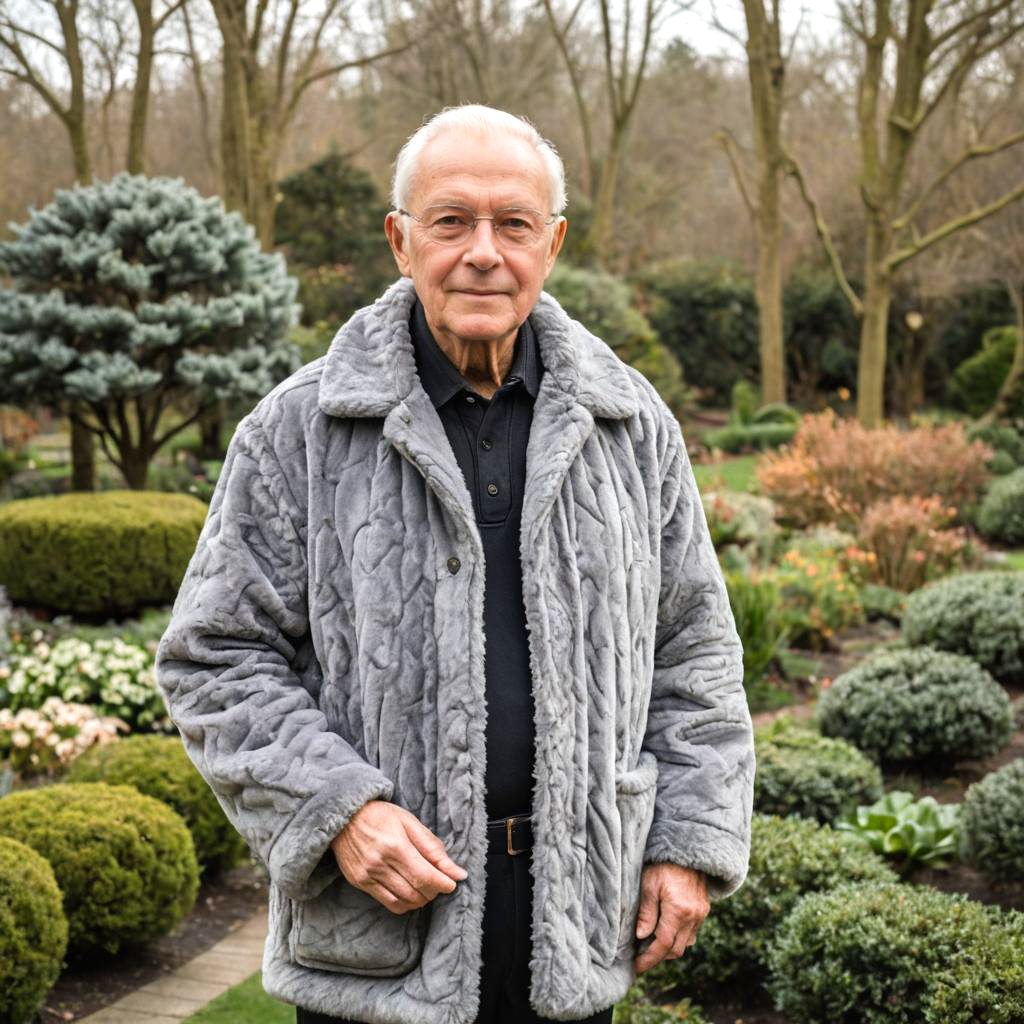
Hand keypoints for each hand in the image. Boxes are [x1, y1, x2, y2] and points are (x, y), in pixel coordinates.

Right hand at [330, 800, 467, 913]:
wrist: (345, 816)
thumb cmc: (381, 815)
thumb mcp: (410, 822)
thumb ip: (434, 849)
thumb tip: (457, 873)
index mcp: (395, 845)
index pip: (424, 876)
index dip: (443, 884)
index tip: (452, 883)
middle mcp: (379, 863)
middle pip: (415, 891)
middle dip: (434, 891)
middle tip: (440, 881)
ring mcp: (367, 876)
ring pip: (403, 901)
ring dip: (421, 899)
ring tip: (426, 886)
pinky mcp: (360, 883)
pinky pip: (388, 903)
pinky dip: (405, 903)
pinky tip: (410, 893)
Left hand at [633, 864, 709, 974]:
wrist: (687, 849)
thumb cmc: (663, 864)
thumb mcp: (648, 884)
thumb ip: (646, 912)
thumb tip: (641, 937)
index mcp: (678, 910)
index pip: (663, 944)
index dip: (649, 958)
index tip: (637, 966)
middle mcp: (693, 916)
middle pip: (676, 949)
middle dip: (658, 957)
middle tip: (641, 958)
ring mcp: (701, 913)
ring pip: (685, 943)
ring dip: (669, 949)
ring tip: (651, 946)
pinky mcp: (703, 909)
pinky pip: (692, 933)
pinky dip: (679, 938)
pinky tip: (666, 932)